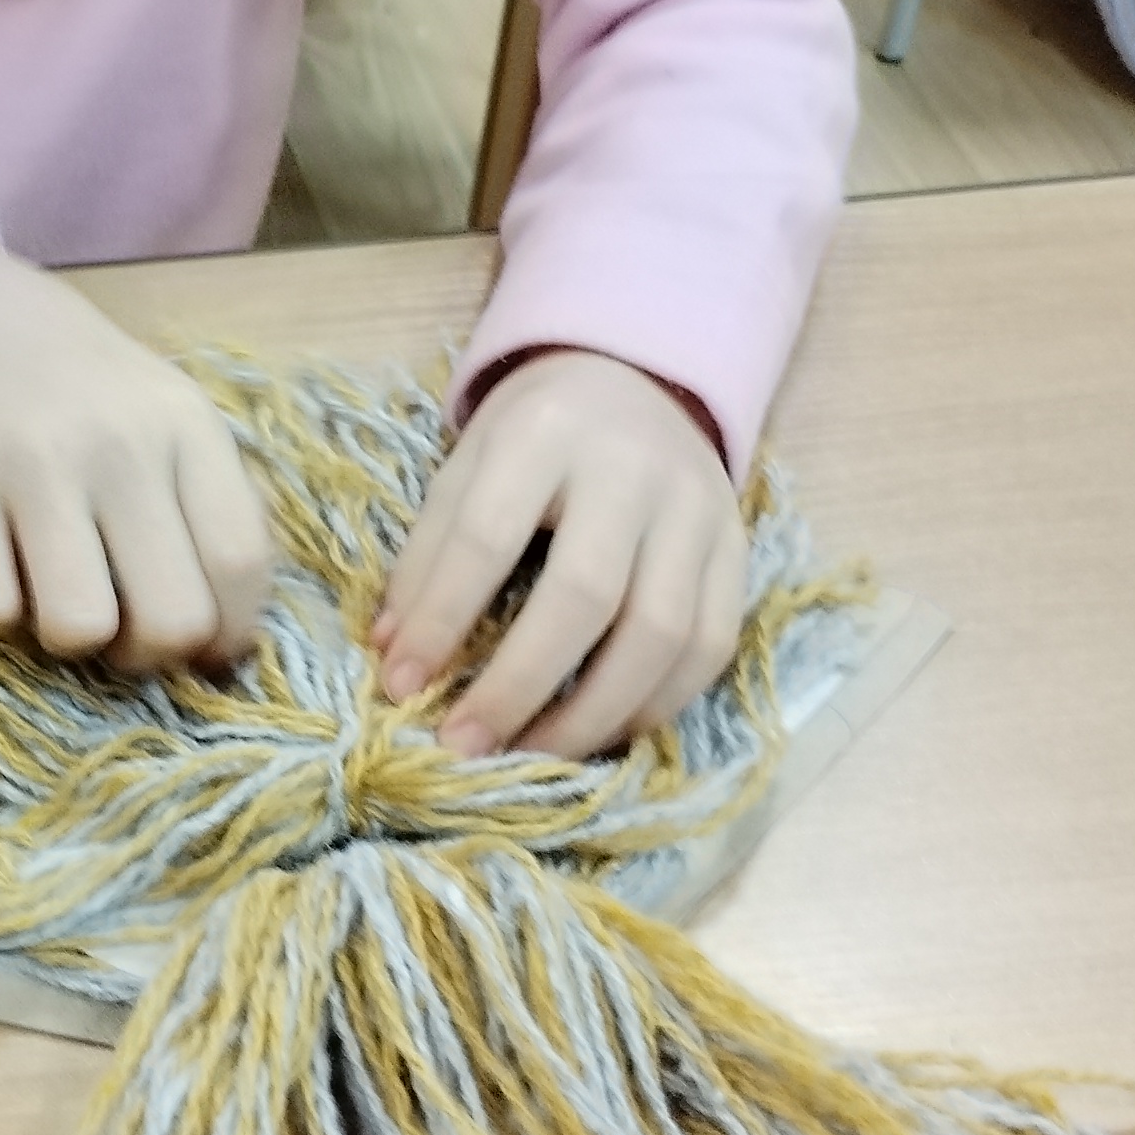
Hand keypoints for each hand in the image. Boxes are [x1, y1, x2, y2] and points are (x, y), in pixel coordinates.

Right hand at [0, 245, 278, 674]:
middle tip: (122, 635)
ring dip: (69, 641)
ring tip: (55, 603)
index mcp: (187, 426)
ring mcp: (35, 464)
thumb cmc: (75, 388)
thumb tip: (225, 638)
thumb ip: (201, 502)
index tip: (202, 652)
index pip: (241, 560)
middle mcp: (121, 444)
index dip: (228, 632)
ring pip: (81, 626)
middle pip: (173, 616)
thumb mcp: (161, 414)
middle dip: (149, 656)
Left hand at [369, 348, 745, 758]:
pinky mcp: (738, 551)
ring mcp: (699, 511)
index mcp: (545, 431)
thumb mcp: (468, 464)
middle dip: (519, 685)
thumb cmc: (537, 436)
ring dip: (594, 713)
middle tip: (465, 743)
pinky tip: (605, 730)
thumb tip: (396, 655)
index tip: (399, 687)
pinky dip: (658, 703)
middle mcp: (634, 469)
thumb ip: (429, 552)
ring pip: (663, 633)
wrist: (640, 383)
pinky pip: (711, 645)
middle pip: (586, 595)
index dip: (440, 620)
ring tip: (533, 752)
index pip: (487, 536)